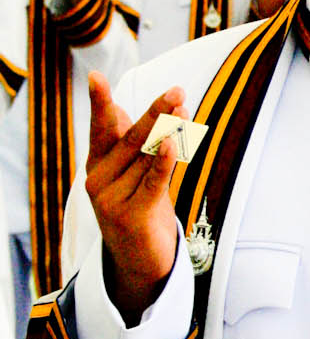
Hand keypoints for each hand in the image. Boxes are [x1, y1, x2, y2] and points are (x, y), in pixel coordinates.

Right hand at [85, 74, 185, 323]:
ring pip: (148, 159)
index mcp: (97, 165)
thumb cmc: (142, 209)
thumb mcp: (134, 173)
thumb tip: (120, 106)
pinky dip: (163, 162)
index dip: (99, 103)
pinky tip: (171, 143)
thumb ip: (130, 143)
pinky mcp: (131, 216)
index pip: (100, 128)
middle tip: (177, 90)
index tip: (96, 77)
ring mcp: (111, 200)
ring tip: (184, 109)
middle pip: (132, 138)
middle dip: (156, 113)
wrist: (141, 261)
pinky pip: (153, 182)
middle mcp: (98, 180)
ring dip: (170, 133)